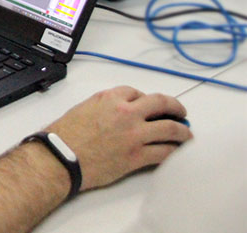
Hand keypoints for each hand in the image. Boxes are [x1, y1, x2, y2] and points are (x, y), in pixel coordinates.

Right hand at [45, 86, 191, 190]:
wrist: (60, 157)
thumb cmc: (64, 136)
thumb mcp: (82, 109)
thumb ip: (102, 106)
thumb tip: (116, 111)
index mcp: (109, 98)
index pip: (136, 92)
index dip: (145, 98)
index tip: (149, 105)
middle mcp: (125, 112)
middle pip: (161, 103)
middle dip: (175, 107)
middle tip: (180, 112)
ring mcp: (134, 134)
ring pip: (170, 128)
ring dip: (183, 131)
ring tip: (187, 134)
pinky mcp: (137, 156)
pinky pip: (164, 152)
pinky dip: (175, 151)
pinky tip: (178, 152)